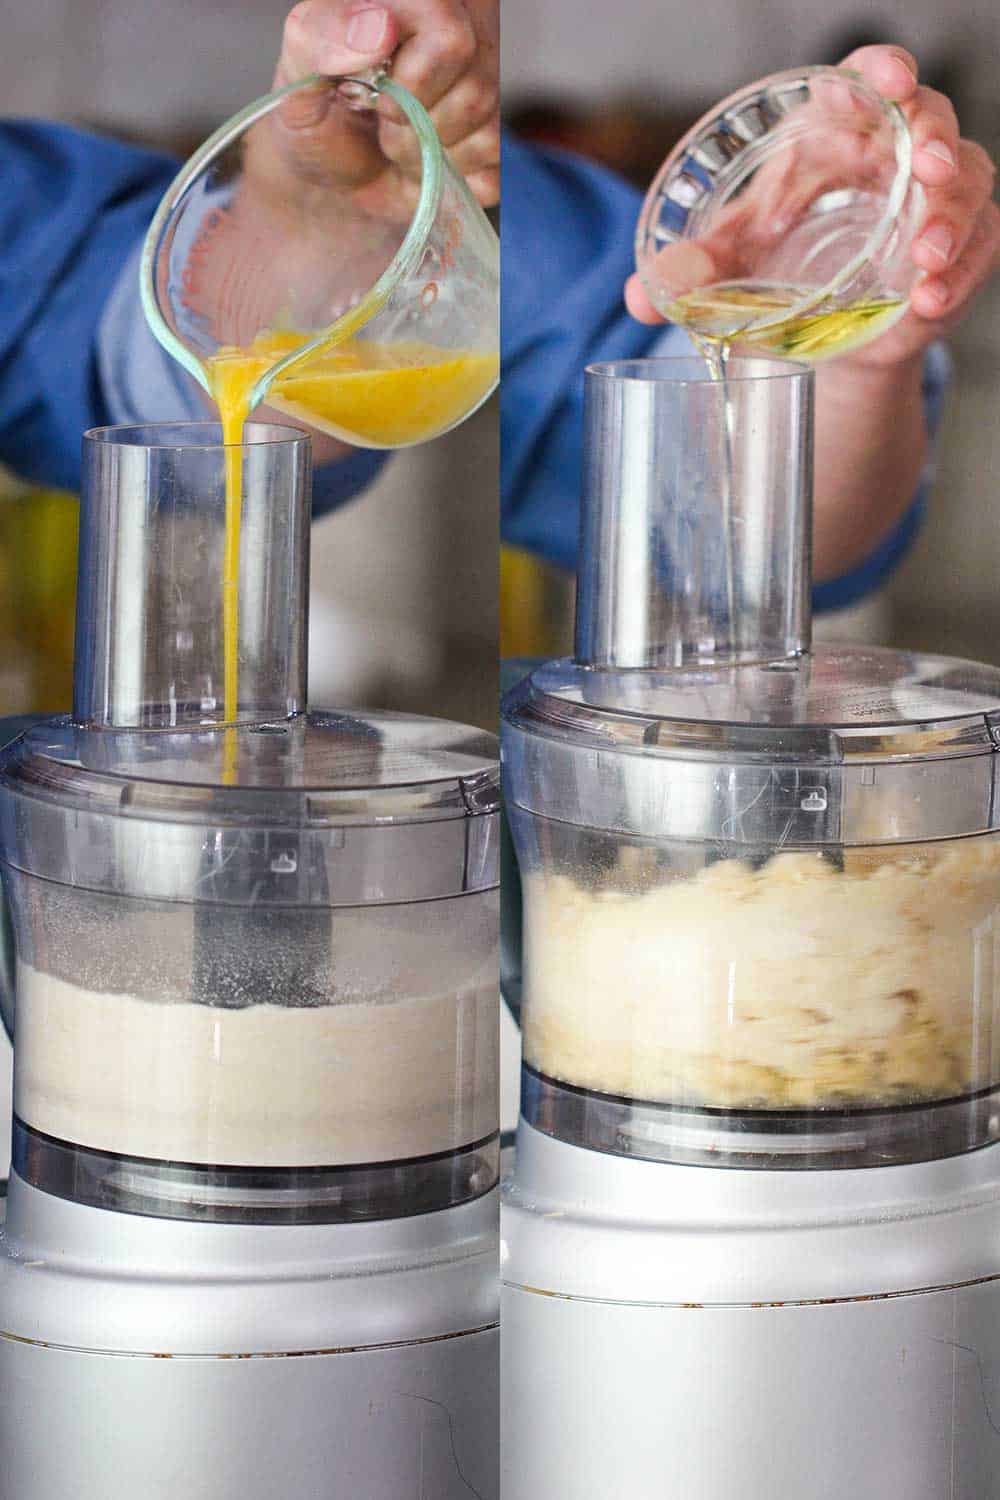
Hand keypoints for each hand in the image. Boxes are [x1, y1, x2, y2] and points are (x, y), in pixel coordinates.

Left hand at [270, 0, 498, 206]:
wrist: (332, 181)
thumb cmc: (318, 117)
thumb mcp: (297, 74)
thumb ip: (322, 38)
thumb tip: (380, 30)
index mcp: (413, 1)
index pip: (447, 25)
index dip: (415, 76)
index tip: (378, 93)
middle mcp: (461, 30)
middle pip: (475, 77)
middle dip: (419, 117)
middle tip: (385, 119)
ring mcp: (485, 83)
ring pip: (486, 119)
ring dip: (430, 149)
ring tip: (400, 139)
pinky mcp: (495, 139)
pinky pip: (492, 162)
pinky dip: (450, 176)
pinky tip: (425, 162)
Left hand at [624, 44, 998, 368]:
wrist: (816, 330)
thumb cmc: (775, 267)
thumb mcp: (730, 266)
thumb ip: (691, 274)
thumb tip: (642, 295)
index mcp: (835, 132)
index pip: (864, 79)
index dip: (882, 68)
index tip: (890, 78)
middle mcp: (892, 155)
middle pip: (932, 118)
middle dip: (935, 137)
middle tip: (925, 167)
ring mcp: (931, 200)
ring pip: (968, 181)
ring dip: (951, 216)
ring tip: (926, 255)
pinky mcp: (959, 249)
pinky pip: (980, 247)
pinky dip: (960, 274)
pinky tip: (928, 299)